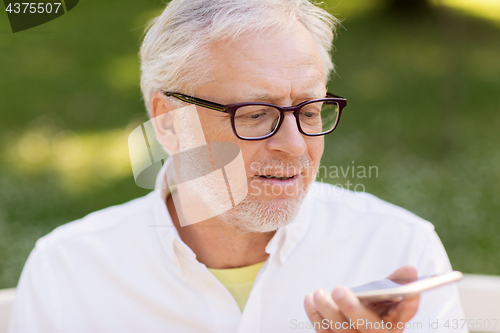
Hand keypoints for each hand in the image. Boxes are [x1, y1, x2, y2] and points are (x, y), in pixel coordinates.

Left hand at [304, 265, 419, 331]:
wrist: (355, 328)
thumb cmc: (372, 309)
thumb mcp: (384, 297)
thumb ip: (394, 281)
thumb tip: (410, 270)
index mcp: (395, 322)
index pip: (406, 313)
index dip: (408, 304)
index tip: (408, 293)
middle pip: (368, 327)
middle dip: (353, 309)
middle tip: (338, 290)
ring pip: (343, 331)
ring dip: (328, 312)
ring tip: (318, 293)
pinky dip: (315, 317)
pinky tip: (309, 300)